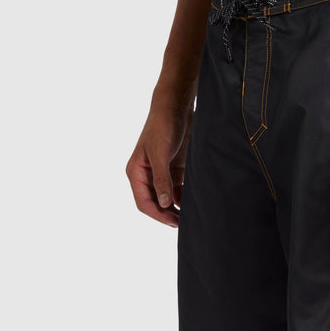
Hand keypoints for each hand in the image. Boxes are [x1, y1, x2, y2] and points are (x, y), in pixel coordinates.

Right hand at [126, 98, 193, 226]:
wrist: (175, 106)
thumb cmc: (163, 125)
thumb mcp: (160, 153)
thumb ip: (161, 179)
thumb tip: (163, 203)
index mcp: (136, 172)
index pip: (143, 202)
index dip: (157, 215)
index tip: (173, 222)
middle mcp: (146, 175)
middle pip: (155, 203)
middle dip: (167, 215)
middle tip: (184, 224)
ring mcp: (160, 173)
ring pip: (167, 199)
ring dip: (177, 209)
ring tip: (191, 217)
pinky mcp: (174, 170)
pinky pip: (178, 190)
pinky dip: (184, 198)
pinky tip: (194, 204)